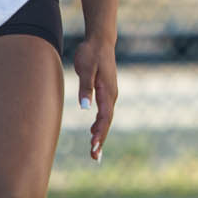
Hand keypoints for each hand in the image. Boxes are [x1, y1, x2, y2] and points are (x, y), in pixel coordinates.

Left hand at [72, 37, 117, 160]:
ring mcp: (110, 94)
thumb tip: (85, 108)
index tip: (93, 145)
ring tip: (94, 150)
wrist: (101, 40)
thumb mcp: (85, 69)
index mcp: (107, 91)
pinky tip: (94, 131)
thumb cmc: (91, 53)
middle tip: (94, 156)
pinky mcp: (107, 92)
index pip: (105, 117)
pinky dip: (100, 124)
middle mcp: (112, 95)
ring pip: (107, 118)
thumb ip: (85, 88)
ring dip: (101, 134)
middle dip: (101, 140)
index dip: (100, 133)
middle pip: (107, 122)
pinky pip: (105, 112)